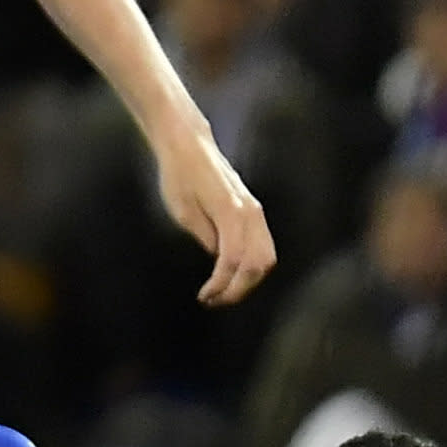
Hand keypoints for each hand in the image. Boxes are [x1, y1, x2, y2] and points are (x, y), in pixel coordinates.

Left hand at [157, 136, 274, 305]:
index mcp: (231, 213)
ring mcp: (255, 211)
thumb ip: (206, 238)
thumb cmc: (180, 176)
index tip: (205, 297)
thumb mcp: (183, 212)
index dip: (220, 285)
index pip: (233, 261)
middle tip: (215, 300)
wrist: (189, 146)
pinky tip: (234, 273)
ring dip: (248, 281)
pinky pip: (264, 246)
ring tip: (225, 291)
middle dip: (237, 289)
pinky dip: (253, 266)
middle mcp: (250, 213)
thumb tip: (219, 261)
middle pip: (256, 265)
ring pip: (266, 258)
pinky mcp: (254, 211)